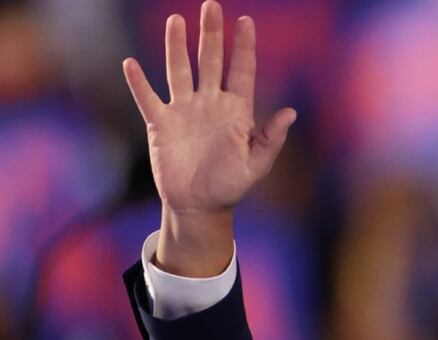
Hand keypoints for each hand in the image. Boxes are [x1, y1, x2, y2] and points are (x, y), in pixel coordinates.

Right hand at [122, 1, 294, 275]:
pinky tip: (130, 64)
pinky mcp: (161, 124)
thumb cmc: (232, 186)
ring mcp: (184, 111)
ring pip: (179, 70)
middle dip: (211, 34)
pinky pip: (148, 98)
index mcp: (236, 111)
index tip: (246, 21)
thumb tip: (290, 112)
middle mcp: (210, 104)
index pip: (241, 71)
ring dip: (177, 46)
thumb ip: (271, 138)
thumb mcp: (257, 164)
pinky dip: (139, 83)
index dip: (244, 47)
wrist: (201, 206)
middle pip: (210, 61)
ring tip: (176, 20)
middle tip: (211, 5)